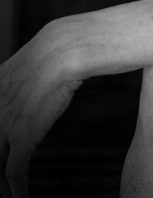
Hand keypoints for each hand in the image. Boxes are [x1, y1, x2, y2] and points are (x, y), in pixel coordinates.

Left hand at [0, 24, 81, 197]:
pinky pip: (14, 173)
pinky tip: (21, 196)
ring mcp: (3, 126)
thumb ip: (19, 80)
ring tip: (6, 193)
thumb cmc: (54, 51)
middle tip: (0, 182)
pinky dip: (17, 190)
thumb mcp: (26, 64)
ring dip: (0, 185)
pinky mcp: (22, 138)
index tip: (0, 149)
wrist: (63, 50)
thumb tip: (28, 84)